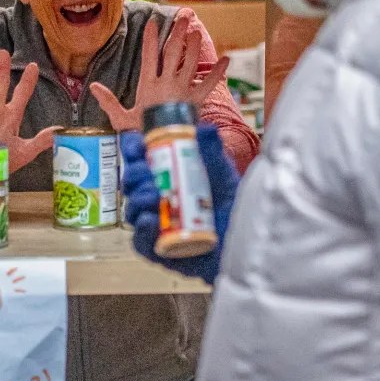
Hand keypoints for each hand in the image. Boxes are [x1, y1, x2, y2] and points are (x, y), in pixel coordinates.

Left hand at [0, 49, 56, 172]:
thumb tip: (61, 130)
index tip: (33, 65)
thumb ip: (42, 140)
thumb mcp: (26, 153)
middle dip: (3, 69)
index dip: (28, 80)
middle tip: (3, 53)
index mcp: (12, 117)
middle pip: (0, 85)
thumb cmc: (2, 162)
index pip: (22, 94)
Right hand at [89, 16, 228, 131]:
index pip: (149, 57)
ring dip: (194, 46)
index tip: (152, 22)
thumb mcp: (122, 120)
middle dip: (178, 34)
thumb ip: (109, 102)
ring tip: (197, 32)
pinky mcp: (196, 101)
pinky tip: (226, 59)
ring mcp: (183, 91)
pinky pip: (209, 83)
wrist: (164, 148)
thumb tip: (92, 87)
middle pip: (173, 53)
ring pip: (190, 63)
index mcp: (148, 86)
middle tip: (183, 18)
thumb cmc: (142, 135)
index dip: (150, 39)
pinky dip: (218, 72)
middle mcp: (166, 84)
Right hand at [120, 125, 238, 283]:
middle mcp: (158, 200)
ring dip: (138, 201)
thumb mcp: (222, 176)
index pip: (141, 161)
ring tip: (152, 198)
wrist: (246, 242)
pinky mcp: (160, 252)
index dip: (133, 150)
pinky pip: (141, 243)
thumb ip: (212, 153)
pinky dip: (142, 231)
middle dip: (133, 176)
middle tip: (143, 172)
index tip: (135, 143)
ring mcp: (157, 227)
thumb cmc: (232, 207)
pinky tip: (150, 221)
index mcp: (167, 177)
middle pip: (133, 185)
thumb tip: (205, 128)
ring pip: (133, 212)